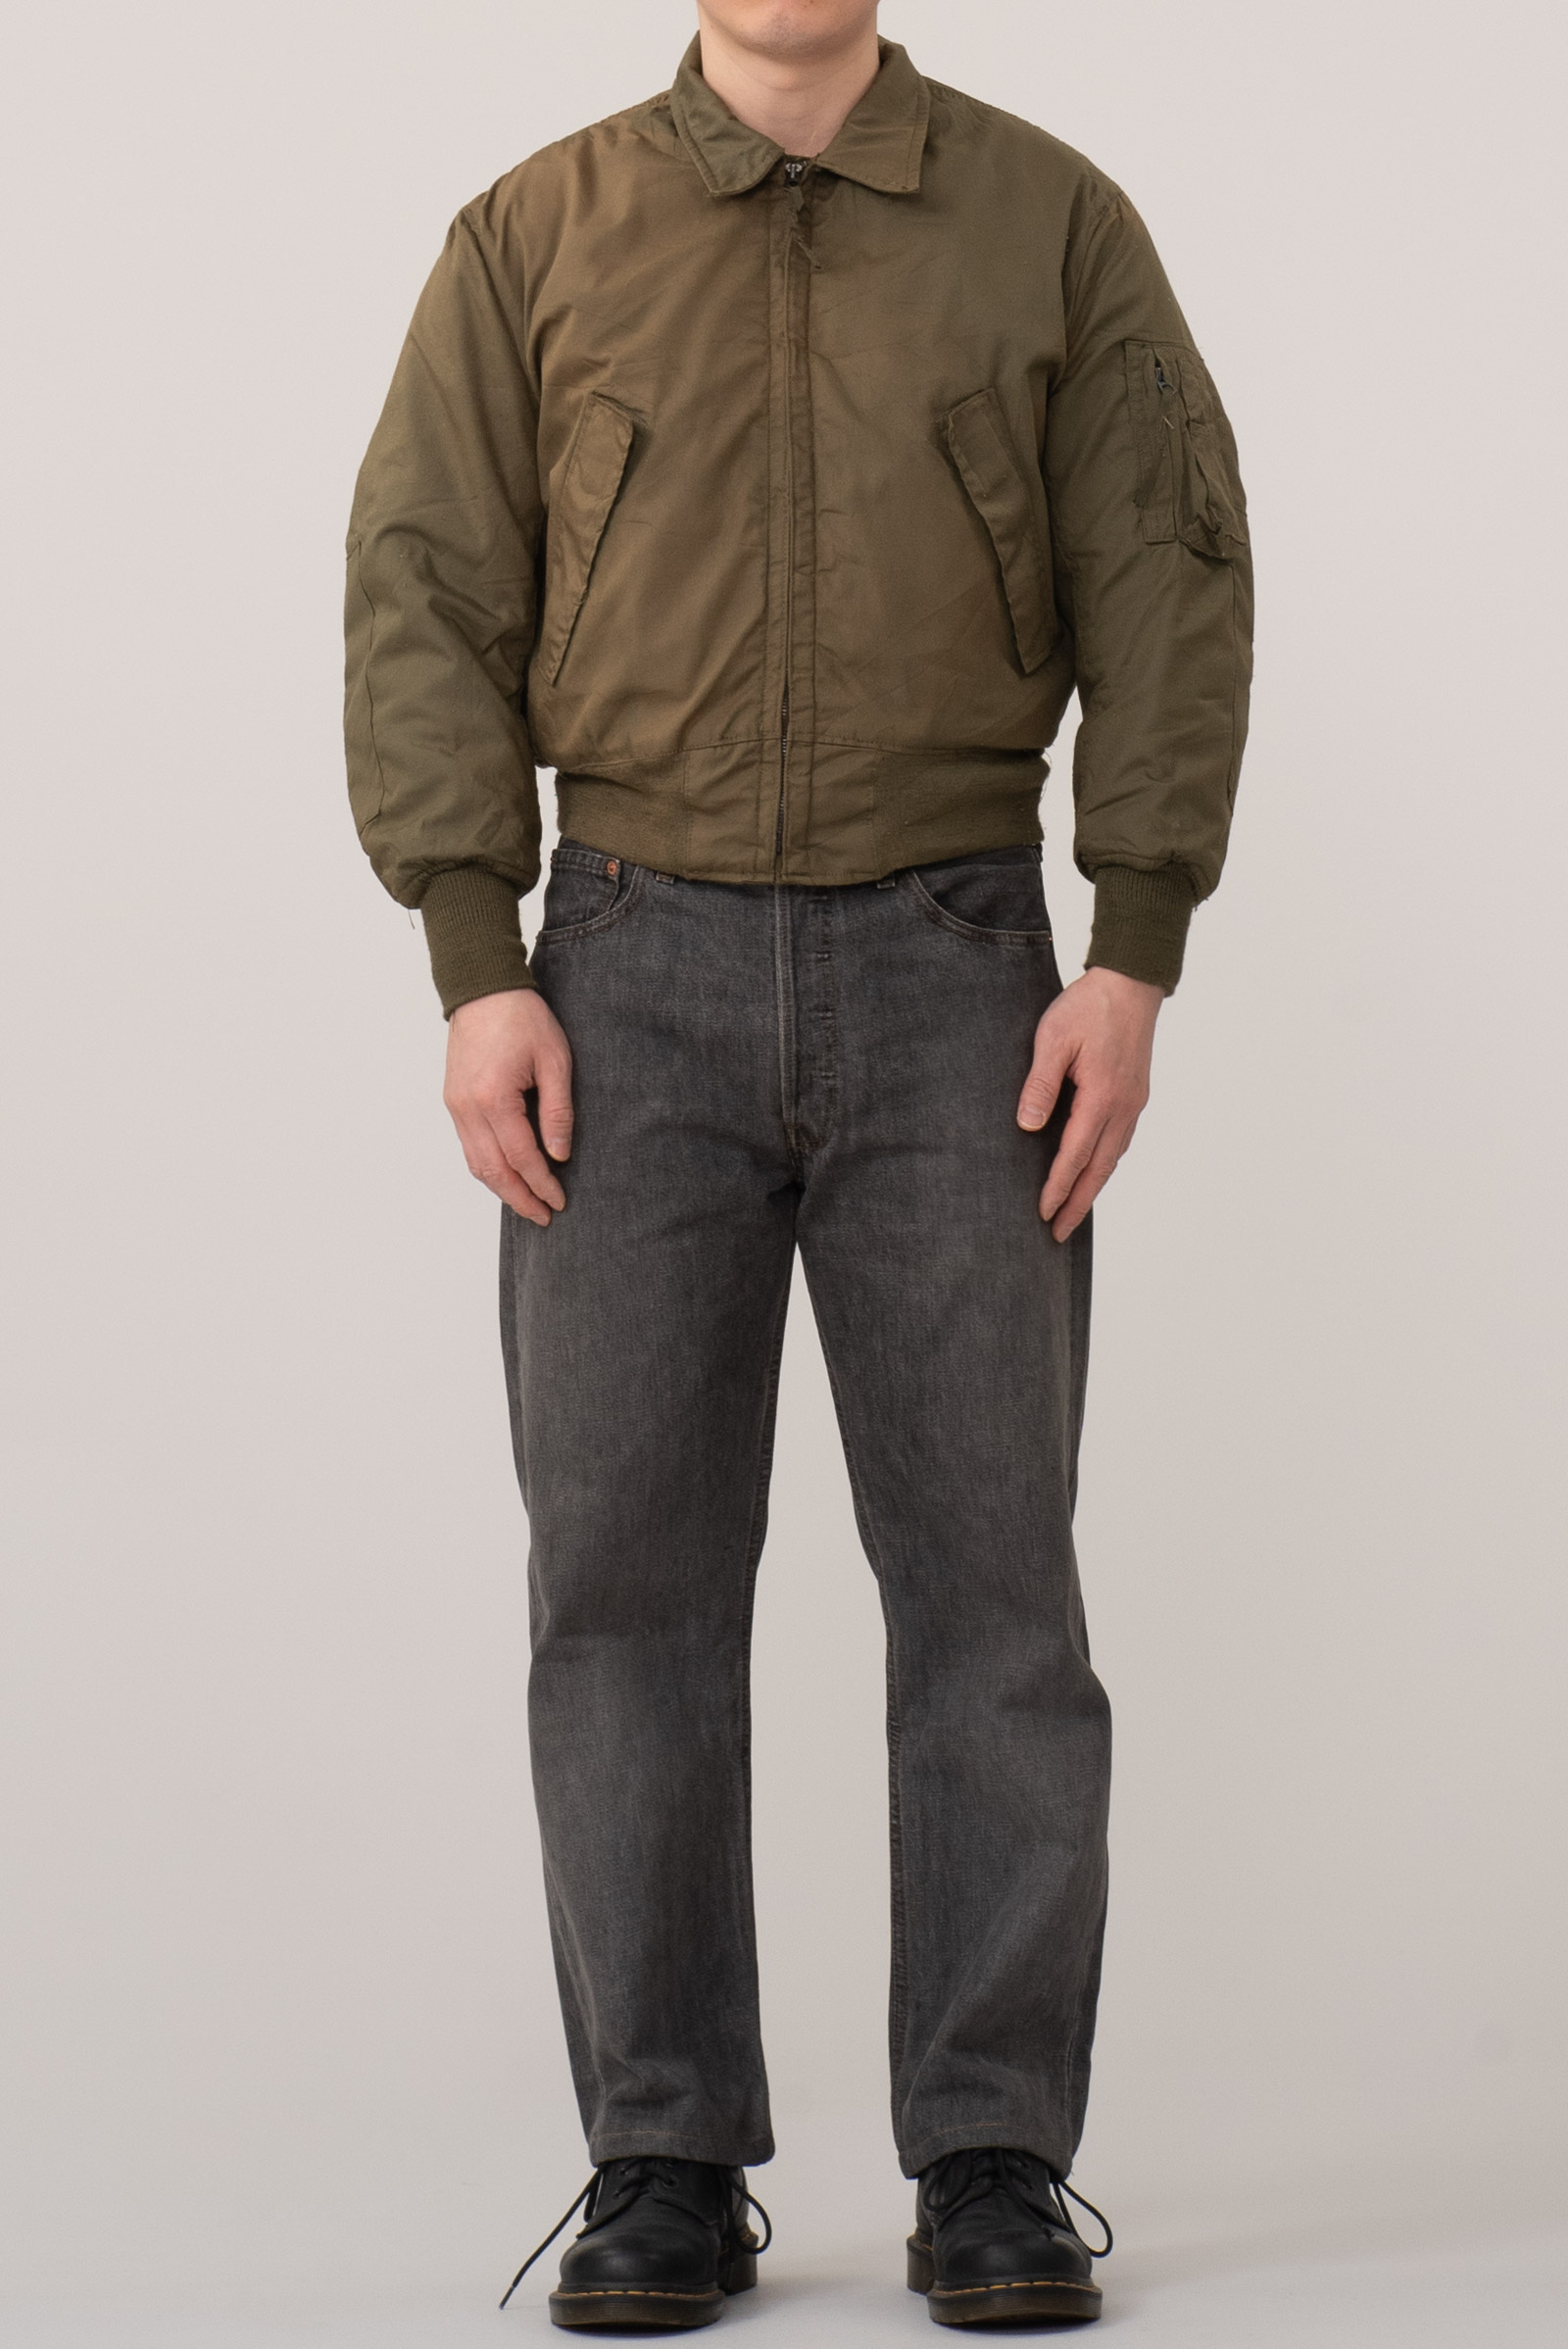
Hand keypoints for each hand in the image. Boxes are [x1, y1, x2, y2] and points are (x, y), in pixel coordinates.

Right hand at [443, 988, 573, 1226]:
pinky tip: (507, 1174)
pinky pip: (468, 1145)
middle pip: (493, 1170)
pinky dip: (487, 1166)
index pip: (521, 1157)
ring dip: (501, 1188)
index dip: (542, 1183)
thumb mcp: (554, 1061)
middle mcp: (467, 1107)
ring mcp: (455, 1105)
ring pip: (476, 1163)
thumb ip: (558, 1111)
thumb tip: (560, 1154)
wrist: (483, 989)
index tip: (559, 1200)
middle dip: (519, 1197)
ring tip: (527, 1202)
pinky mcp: (453, 1100)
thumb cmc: (522, 1017)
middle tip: (543, 1216)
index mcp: (494, 1098)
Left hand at [1017, 968, 1163, 1240]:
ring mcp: (1134, 1102)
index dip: (1058, 1187)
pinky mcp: (1136, 1095)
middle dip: (1078, 1203)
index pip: (1075, 1155)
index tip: (1042, 1213)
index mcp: (1102, 1096)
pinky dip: (1105, 1164)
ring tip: (1073, 1212)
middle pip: (1099, 1168)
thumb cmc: (1089, 1006)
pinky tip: (1093, 1171)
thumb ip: (1040, 1084)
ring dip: (1093, 1188)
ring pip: (1113, 1158)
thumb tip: (1028, 1126)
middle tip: (1058, 1233)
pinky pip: (1120, 1141)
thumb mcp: (1053, 1039)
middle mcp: (1123, 1107)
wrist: (1131, 982)